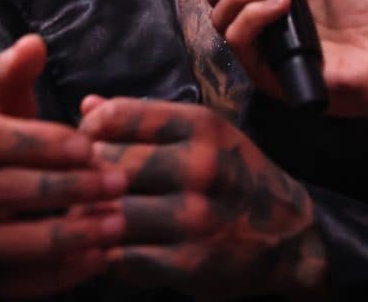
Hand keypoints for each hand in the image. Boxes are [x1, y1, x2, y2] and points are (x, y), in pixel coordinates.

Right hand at [0, 35, 126, 297]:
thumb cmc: (3, 135)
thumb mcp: (6, 99)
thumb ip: (17, 74)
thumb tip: (34, 43)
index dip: (38, 143)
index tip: (89, 145)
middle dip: (61, 188)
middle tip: (116, 183)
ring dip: (62, 237)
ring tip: (115, 225)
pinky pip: (8, 284)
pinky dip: (54, 276)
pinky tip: (97, 257)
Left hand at [80, 96, 324, 297]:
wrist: (291, 237)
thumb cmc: (237, 178)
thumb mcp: (204, 136)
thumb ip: (145, 120)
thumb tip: (86, 104)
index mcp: (200, 126)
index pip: (119, 116)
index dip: (89, 130)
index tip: (85, 145)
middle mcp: (200, 166)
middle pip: (108, 163)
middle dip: (85, 177)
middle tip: (77, 187)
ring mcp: (196, 217)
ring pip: (111, 213)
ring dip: (90, 219)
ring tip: (86, 218)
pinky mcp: (190, 263)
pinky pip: (123, 258)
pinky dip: (107, 255)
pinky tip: (109, 249)